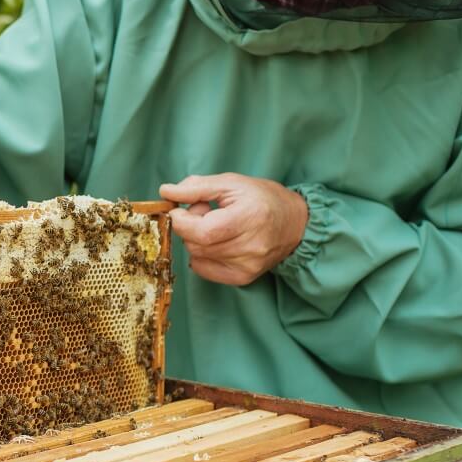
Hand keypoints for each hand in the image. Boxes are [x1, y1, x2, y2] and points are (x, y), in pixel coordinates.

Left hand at [159, 173, 307, 285]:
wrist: (295, 223)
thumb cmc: (262, 198)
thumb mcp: (231, 183)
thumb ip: (196, 187)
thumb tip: (165, 192)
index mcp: (249, 217)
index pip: (201, 231)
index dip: (181, 220)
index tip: (180, 208)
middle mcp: (250, 246)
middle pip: (195, 244)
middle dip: (188, 227)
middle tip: (202, 213)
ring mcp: (247, 265)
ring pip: (197, 256)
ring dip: (196, 240)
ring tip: (214, 226)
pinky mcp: (243, 278)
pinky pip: (204, 270)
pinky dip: (201, 255)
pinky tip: (216, 242)